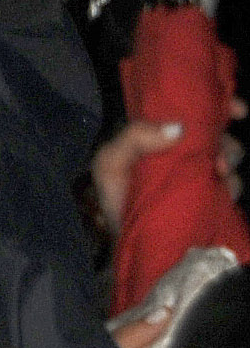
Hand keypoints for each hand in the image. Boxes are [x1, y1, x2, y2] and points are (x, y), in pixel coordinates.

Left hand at [90, 100, 245, 234]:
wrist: (129, 242)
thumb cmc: (115, 198)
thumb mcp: (111, 162)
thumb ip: (134, 138)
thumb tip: (178, 127)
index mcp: (158, 137)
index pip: (190, 112)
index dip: (216, 105)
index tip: (236, 109)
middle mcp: (183, 152)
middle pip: (217, 135)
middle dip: (227, 139)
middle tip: (222, 151)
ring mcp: (200, 175)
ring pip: (229, 159)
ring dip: (230, 160)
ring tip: (219, 171)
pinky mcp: (212, 198)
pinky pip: (232, 187)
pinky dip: (231, 186)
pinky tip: (221, 192)